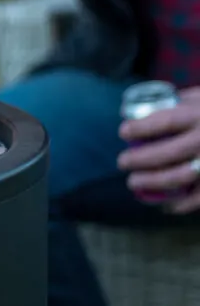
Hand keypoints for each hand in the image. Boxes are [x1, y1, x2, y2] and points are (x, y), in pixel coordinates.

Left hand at [118, 87, 199, 213]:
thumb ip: (184, 101)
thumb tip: (148, 106)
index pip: (165, 122)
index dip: (141, 128)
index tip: (123, 132)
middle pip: (168, 152)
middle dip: (140, 159)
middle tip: (122, 162)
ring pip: (180, 177)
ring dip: (153, 183)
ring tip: (134, 183)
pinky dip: (182, 204)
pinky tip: (166, 205)